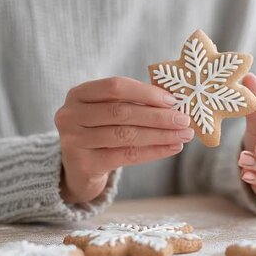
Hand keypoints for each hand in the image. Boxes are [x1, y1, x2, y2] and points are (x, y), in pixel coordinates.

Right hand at [54, 77, 193, 202]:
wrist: (79, 168)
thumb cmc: (101, 131)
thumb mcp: (110, 111)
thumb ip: (134, 102)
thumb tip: (174, 101)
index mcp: (79, 94)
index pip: (115, 87)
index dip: (146, 92)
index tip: (173, 100)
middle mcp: (70, 115)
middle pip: (121, 112)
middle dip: (158, 116)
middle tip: (184, 119)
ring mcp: (74, 141)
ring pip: (126, 135)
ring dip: (160, 134)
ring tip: (184, 134)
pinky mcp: (84, 164)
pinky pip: (126, 156)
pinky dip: (154, 151)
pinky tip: (172, 148)